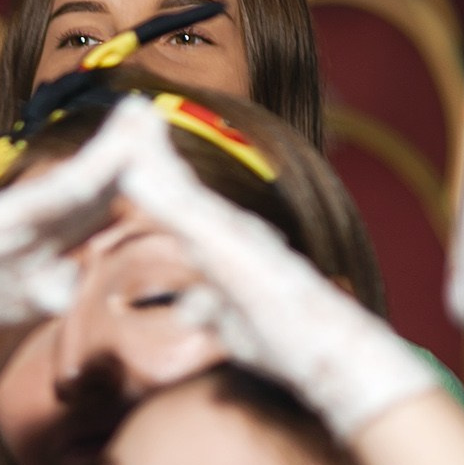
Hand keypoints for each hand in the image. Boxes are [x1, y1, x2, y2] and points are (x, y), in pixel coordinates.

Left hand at [119, 111, 431, 438]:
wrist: (334, 356)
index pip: (182, 202)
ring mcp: (234, 237)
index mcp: (224, 246)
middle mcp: (230, 233)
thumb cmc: (289, 344)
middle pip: (181, 184)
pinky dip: (163, 192)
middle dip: (153, 146)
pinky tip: (135, 172)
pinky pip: (190, 216)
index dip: (157, 173)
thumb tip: (192, 305)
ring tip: (130, 118)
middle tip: (129, 108)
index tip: (131, 140)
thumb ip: (212, 309)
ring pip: (183, 190)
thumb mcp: (235, 324)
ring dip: (155, 156)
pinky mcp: (235, 252)